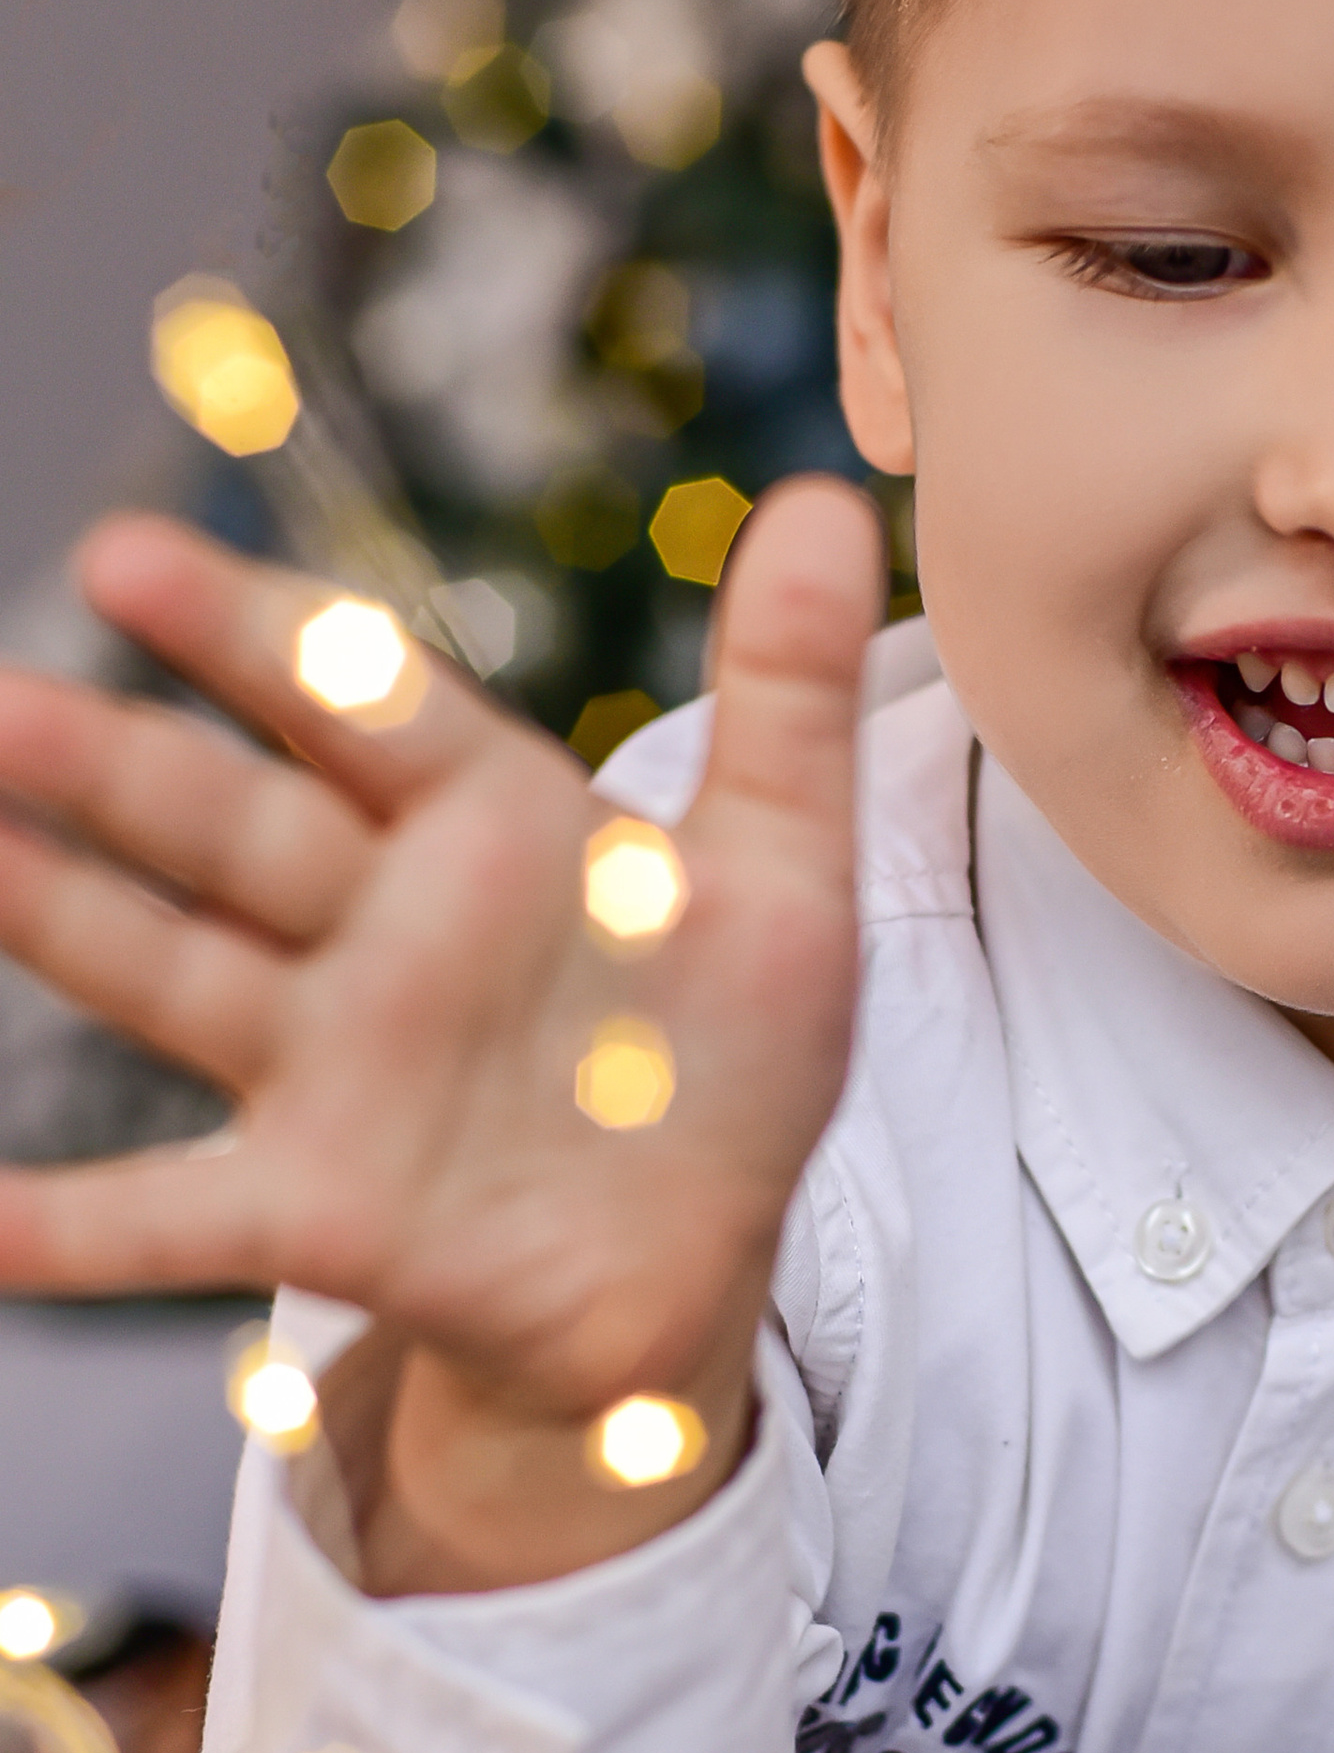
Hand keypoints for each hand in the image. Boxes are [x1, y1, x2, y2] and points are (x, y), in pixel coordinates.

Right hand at [0, 483, 876, 1589]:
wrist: (707, 1252)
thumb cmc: (727, 1049)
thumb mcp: (784, 871)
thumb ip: (790, 692)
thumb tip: (837, 500)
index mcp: (487, 825)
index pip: (357, 706)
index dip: (253, 637)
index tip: (130, 559)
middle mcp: (380, 928)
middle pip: (233, 827)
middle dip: (111, 764)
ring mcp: (334, 1064)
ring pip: (175, 974)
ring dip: (59, 918)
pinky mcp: (321, 1204)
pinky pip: (177, 1216)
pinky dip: (74, 1226)